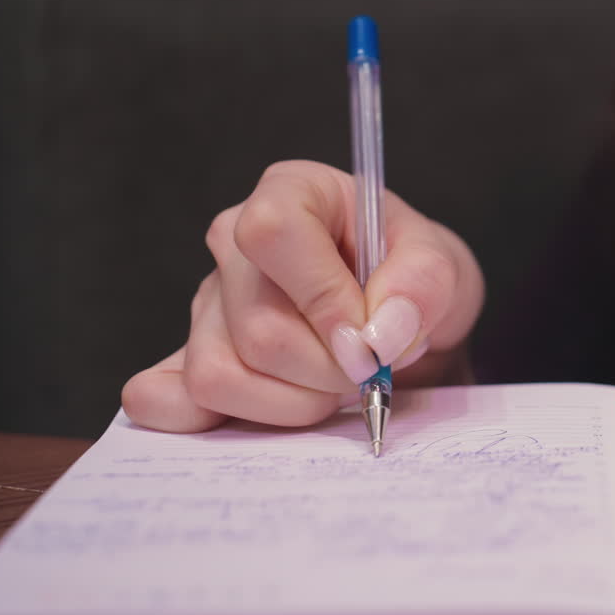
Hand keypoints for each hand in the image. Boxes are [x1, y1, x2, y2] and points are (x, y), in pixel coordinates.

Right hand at [121, 160, 483, 431]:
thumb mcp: (444, 266)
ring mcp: (206, 303)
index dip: (323, 298)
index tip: (368, 338)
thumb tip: (378, 333)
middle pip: (258, 328)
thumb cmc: (412, 281)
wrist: (399, 325)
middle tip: (372, 371)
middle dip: (329, 371)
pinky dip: (214, 421)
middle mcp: (232, 242)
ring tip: (334, 387)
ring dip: (293, 405)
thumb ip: (424, 283)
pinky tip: (263, 414)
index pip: (272, 233)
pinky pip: (169, 400)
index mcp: (293, 192)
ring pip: (220, 375)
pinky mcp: (189, 358)